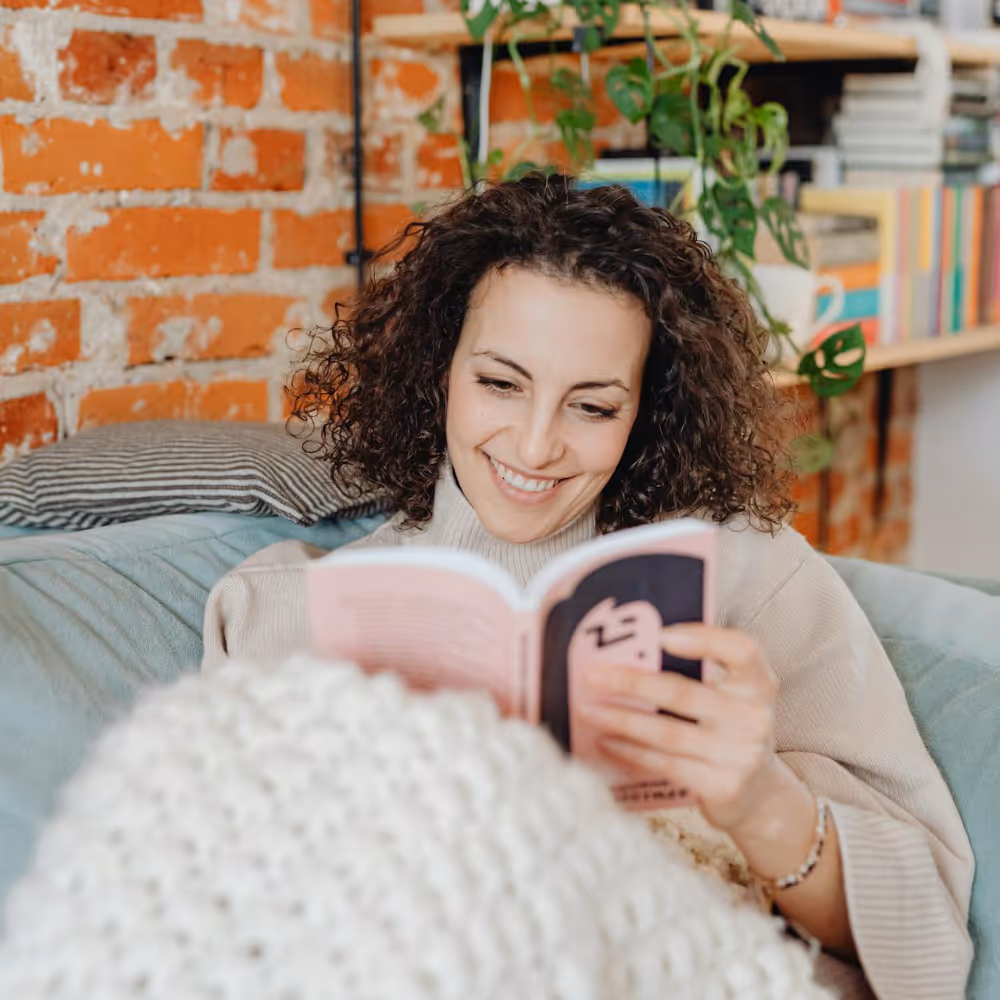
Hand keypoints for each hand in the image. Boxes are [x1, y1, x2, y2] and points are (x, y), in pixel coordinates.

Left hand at [579, 624, 781, 831]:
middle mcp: (754, 717)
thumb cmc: (729, 730)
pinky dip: (631, 751)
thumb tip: (633, 648)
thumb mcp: (731, 698)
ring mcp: (741, 754)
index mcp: (758, 684)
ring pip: (668, 731)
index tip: (662, 634)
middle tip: (592, 676)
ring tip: (587, 710)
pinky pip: (666, 764)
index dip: (703, 638)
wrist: (760, 795)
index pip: (741, 649)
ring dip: (621, 719)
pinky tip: (606, 741)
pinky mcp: (722, 786)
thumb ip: (702, 672)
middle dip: (631, 682)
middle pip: (684, 692)